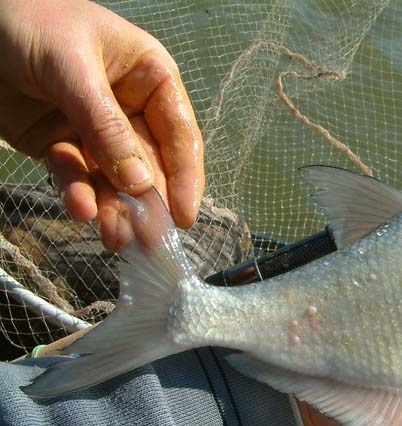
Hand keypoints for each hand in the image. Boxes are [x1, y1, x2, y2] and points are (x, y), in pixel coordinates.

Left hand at [0, 0, 203, 249]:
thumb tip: (139, 184)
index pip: (179, 134)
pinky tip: (80, 210)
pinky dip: (77, 194)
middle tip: (149, 240)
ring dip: (114, 208)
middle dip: (147, 202)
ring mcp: (93, 128)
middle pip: (148, 164)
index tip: (184, 216)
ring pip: (112, 178)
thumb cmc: (29, 19)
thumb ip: (105, 126)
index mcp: (149, 78)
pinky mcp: (59, 144)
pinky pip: (74, 175)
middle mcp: (128, 107)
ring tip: (115, 238)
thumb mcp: (72, 68)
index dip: (184, 177)